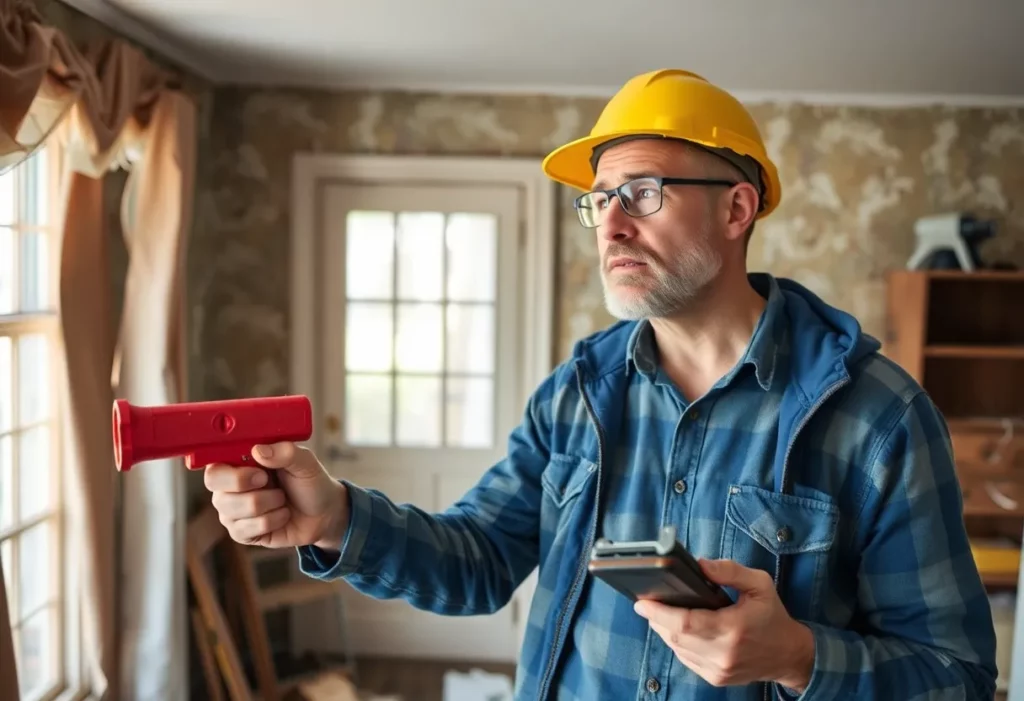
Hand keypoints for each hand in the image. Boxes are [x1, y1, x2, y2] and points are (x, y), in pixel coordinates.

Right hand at [203, 442, 349, 550]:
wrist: (324, 512)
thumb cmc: (309, 482)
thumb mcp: (305, 462)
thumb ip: (285, 451)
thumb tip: (258, 451)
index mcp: (239, 463)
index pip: (213, 467)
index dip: (230, 472)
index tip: (259, 472)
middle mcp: (229, 487)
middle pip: (217, 492)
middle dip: (252, 490)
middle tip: (271, 483)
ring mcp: (232, 511)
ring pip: (234, 512)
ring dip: (269, 505)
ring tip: (281, 499)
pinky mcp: (241, 533)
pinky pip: (245, 530)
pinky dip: (272, 521)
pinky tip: (281, 515)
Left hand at [634, 559, 814, 691]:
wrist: (789, 654)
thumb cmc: (772, 615)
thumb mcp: (759, 584)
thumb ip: (729, 571)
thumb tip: (700, 564)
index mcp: (733, 628)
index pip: (685, 623)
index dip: (659, 612)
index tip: (643, 602)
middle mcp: (723, 653)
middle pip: (675, 637)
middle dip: (656, 619)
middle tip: (646, 603)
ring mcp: (718, 670)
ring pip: (677, 649)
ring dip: (664, 631)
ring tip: (658, 614)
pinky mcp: (716, 678)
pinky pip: (686, 659)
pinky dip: (677, 644)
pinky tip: (676, 630)